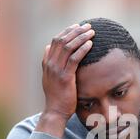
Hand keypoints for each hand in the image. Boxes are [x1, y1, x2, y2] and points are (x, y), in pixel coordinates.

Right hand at [36, 23, 94, 137]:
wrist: (55, 112)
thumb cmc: (57, 97)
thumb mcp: (51, 78)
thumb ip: (50, 63)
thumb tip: (49, 48)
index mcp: (47, 63)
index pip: (56, 40)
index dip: (67, 31)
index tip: (78, 26)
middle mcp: (50, 64)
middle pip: (62, 40)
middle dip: (76, 31)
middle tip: (88, 26)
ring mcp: (56, 70)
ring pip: (68, 47)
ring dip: (81, 37)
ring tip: (92, 32)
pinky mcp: (65, 77)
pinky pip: (74, 59)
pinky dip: (82, 49)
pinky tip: (90, 44)